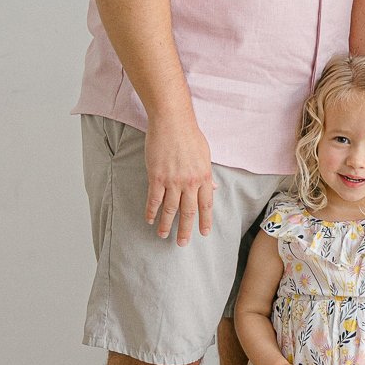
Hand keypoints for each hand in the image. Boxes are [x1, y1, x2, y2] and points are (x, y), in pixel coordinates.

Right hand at [144, 111, 215, 244]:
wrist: (172, 121)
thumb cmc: (189, 134)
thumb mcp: (205, 154)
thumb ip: (207, 174)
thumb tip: (213, 188)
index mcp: (204, 176)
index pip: (206, 204)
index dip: (205, 220)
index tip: (203, 233)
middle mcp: (190, 182)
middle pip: (188, 211)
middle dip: (186, 229)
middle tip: (183, 243)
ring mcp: (173, 180)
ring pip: (170, 209)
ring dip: (166, 224)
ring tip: (163, 235)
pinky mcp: (157, 177)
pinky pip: (154, 199)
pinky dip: (151, 212)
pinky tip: (150, 219)